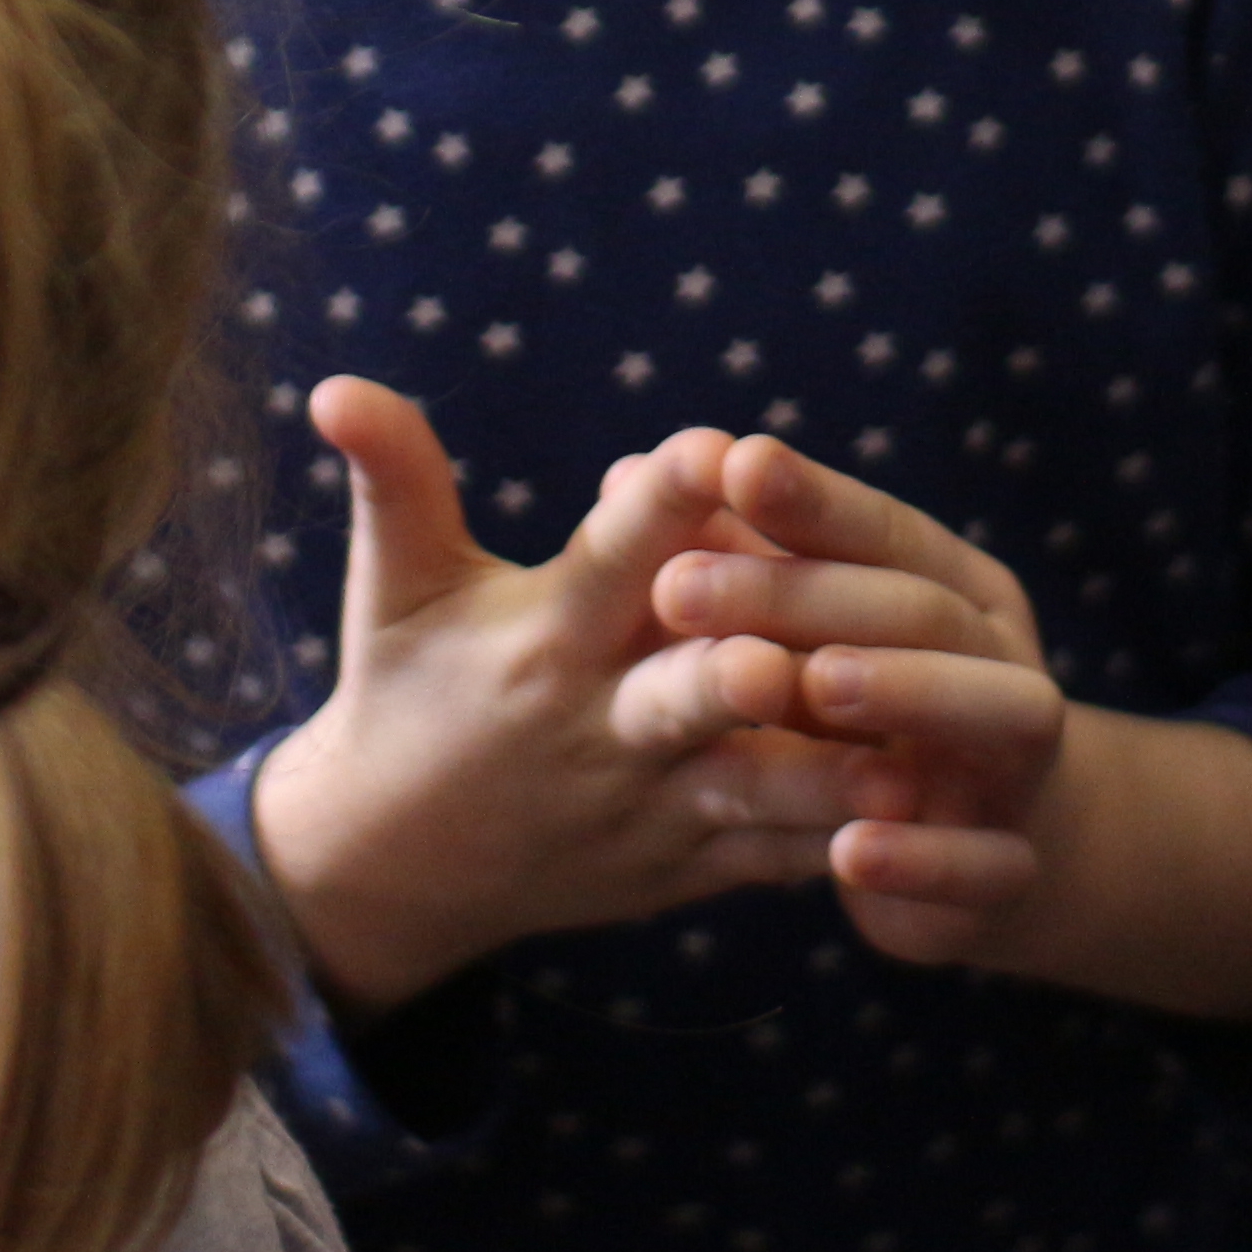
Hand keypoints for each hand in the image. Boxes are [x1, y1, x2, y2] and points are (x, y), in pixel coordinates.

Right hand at [247, 378, 861, 1016]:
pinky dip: (834, 841)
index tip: (712, 446)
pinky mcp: (681, 869)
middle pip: (681, 692)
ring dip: (818, 774)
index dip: (657, 503)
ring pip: (744, 790)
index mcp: (543, 636)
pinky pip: (767, 858)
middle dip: (733, 672)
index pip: (606, 558)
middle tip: (786, 653)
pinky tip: (916, 815)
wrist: (389, 866)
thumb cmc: (402, 691)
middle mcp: (599, 722)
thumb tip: (335, 382)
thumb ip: (395, 479)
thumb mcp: (394, 585)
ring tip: (899, 755)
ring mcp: (645, 807)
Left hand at [655, 435, 1069, 961]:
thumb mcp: (809, 635)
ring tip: (815, 682)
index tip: (730, 462)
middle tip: (681, 586)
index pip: (883, 530)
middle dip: (806, 595)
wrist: (977, 849)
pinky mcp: (1012, 865)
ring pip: (1000, 708)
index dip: (811, 499)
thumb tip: (621, 477)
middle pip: (920, 610)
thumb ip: (736, 562)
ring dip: (909, 690)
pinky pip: (989, 863)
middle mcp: (998, 657)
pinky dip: (925, 857)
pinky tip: (847, 854)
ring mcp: (1018, 760)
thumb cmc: (867, 710)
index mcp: (952, 584)